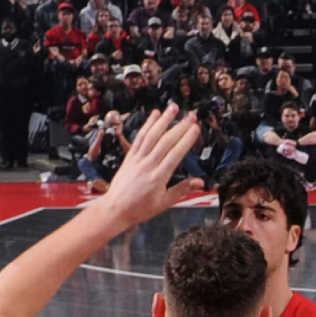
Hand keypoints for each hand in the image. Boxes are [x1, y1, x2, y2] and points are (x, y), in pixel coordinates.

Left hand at [98, 105, 202, 225]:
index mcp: (158, 178)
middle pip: (165, 142)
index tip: (195, 127)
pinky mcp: (130, 156)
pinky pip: (139, 138)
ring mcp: (137, 159)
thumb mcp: (164, 203)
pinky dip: (147, 125)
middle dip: (179, 127)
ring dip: (163, 120)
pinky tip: (155, 114)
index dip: (186, 140)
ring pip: (152, 136)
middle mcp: (148, 165)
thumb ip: (182, 190)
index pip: (175, 155)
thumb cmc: (141, 209)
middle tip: (191, 115)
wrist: (115, 209)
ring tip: (173, 107)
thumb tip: (200, 181)